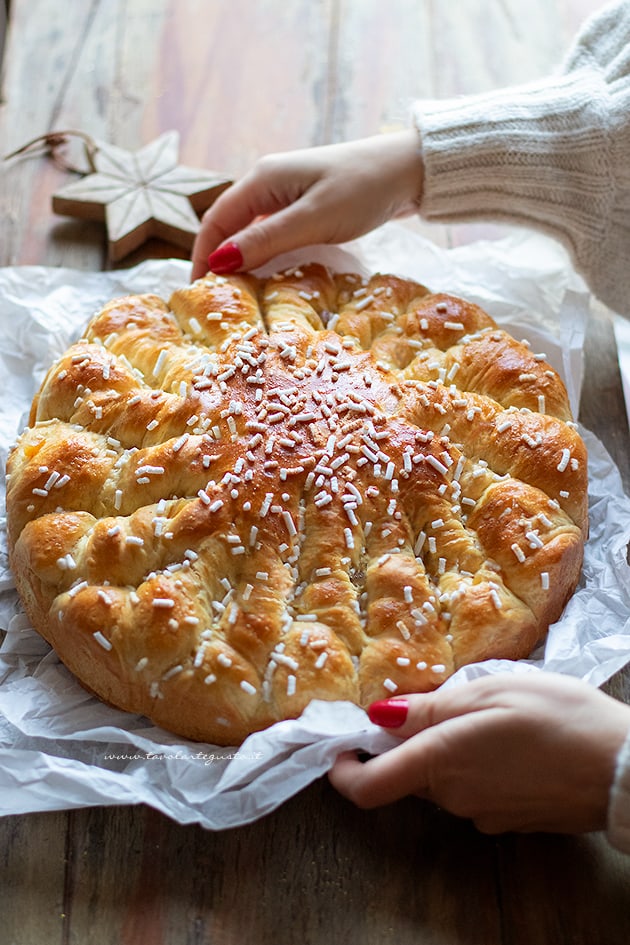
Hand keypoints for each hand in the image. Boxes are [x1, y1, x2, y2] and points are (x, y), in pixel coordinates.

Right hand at [190, 130, 423, 279]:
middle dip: (218, 261)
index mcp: (262, 180)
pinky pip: (273, 234)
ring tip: (238, 296)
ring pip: (251, 232)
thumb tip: (220, 263)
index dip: (202, 257)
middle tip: (216, 302)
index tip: (197, 293)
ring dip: (242, 261)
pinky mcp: (305, 205)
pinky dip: (265, 256)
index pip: (215, 221)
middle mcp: (267, 184)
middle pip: (229, 226)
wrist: (408, 169)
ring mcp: (286, 194)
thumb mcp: (312, 220)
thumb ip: (266, 242)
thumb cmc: (362, 190)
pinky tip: (269, 277)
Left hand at [328, 673, 629, 834]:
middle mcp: (455, 796)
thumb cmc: (559, 718)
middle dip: (409, 742)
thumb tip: (380, 715)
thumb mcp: (491, 692)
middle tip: (436, 701)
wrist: (624, 768)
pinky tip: (509, 741)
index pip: (368, 787)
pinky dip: (474, 767)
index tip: (340, 747)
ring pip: (442, 780)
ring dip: (447, 750)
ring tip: (487, 715)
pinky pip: (473, 792)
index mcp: (441, 760)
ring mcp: (482, 813)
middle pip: (407, 774)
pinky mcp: (508, 820)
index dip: (343, 771)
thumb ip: (431, 707)